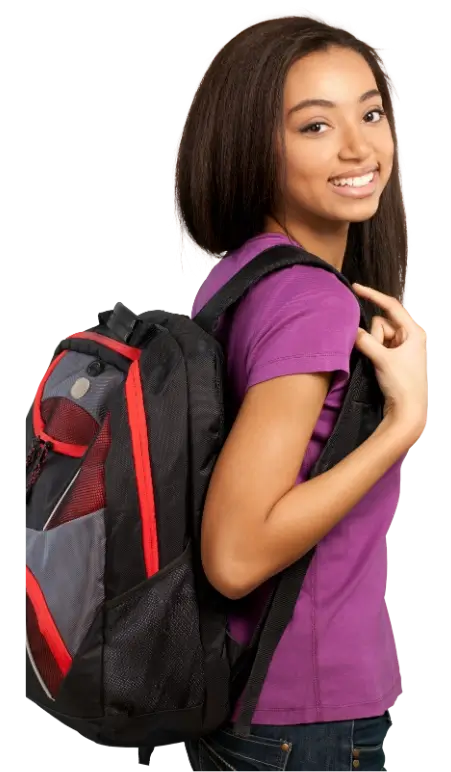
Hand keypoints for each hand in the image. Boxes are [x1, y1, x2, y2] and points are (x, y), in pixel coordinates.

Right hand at [353, 284, 427, 443]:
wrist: (407, 410)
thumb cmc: (402, 383)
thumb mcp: (382, 359)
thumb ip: (365, 341)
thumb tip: (351, 330)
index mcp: (414, 331)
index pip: (391, 306)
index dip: (373, 295)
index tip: (356, 288)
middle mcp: (409, 336)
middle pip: (381, 323)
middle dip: (375, 337)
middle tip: (381, 356)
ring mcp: (402, 347)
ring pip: (377, 336)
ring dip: (374, 347)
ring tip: (382, 364)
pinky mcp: (394, 356)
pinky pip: (377, 346)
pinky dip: (374, 352)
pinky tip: (380, 366)